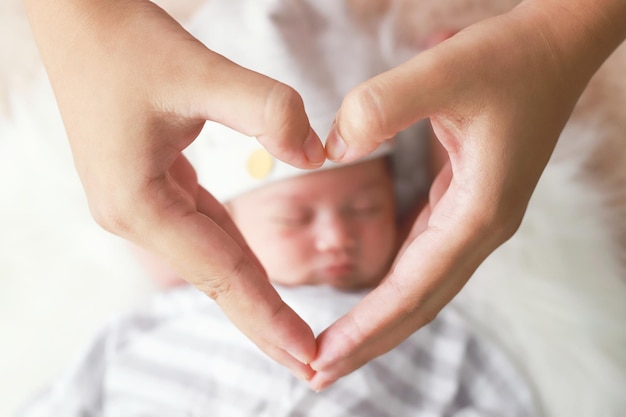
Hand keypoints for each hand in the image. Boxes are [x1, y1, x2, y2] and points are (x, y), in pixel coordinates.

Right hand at [23, 0, 325, 378]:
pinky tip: (258, 275)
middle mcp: (136, 215)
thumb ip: (267, 109)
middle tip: (311, 367)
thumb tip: (318, 153)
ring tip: (292, 334)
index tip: (309, 354)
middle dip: (264, 323)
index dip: (268, 316)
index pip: (222, 273)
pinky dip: (235, 257)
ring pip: (211, 259)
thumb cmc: (126, 42)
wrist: (77, 17)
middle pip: (216, 279)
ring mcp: (140, 204)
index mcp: (139, 204)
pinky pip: (203, 231)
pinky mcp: (149, 187)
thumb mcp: (199, 70)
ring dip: (252, 295)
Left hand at [309, 0, 625, 388]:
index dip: (365, 328)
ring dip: (379, 321)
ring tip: (335, 349)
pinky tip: (369, 301)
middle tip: (314, 373)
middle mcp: (480, 228)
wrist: (555, 46)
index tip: (320, 359)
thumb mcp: (443, 72)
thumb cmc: (509, 58)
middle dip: (367, 342)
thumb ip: (381, 105)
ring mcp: (475, 219)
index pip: (412, 289)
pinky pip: (424, 259)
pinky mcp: (465, 204)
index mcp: (479, 212)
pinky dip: (394, 288)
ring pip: (422, 287)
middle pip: (417, 304)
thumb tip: (330, 148)